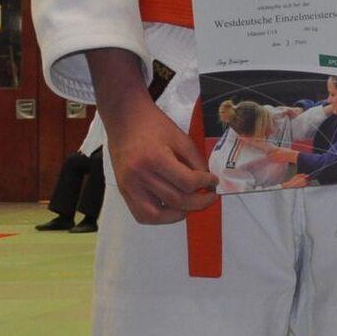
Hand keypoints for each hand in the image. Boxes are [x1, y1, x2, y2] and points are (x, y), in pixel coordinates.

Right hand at [104, 90, 218, 223]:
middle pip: (175, 200)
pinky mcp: (123, 190)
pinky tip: (173, 209)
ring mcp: (128, 185)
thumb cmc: (153, 124)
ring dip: (179, 215)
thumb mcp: (180, 137)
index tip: (213, 181)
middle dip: (199, 202)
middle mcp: (139, 175)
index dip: (205, 184)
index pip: (187, 182)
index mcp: (155, 159)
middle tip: (210, 197)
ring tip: (192, 206)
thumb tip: (207, 183)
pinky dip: (159, 217)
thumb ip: (195, 161)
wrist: (124, 118)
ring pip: (156, 215)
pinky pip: (141, 214)